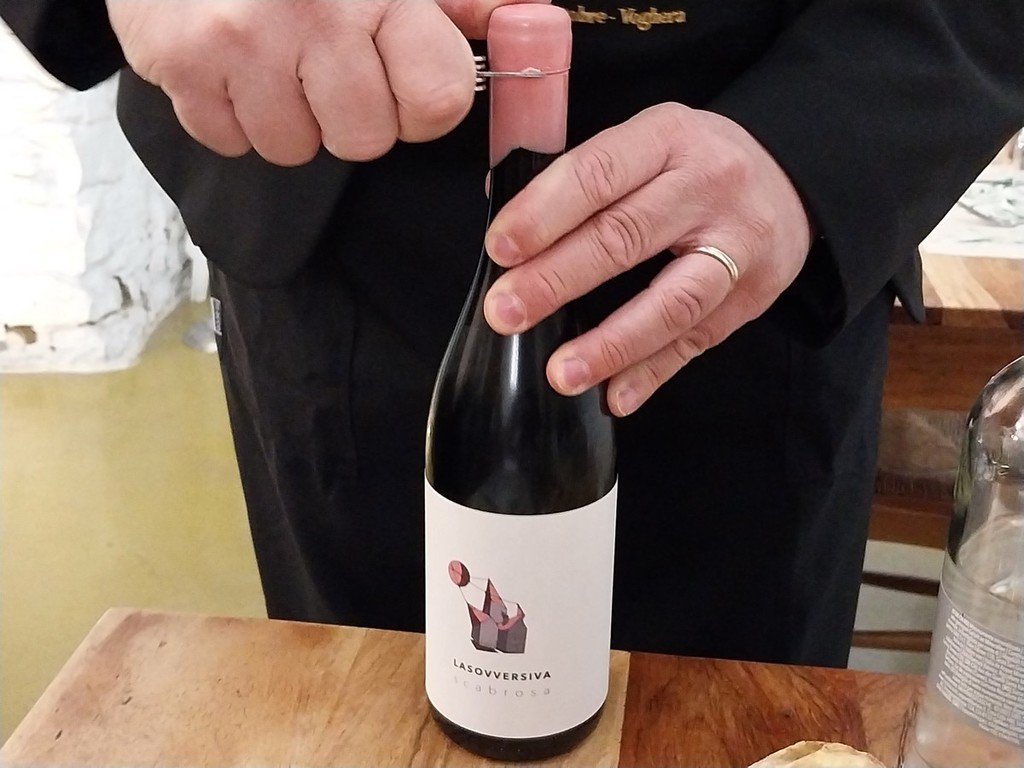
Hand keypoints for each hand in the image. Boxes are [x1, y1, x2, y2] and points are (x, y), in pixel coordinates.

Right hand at [106, 0, 542, 164]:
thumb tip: (529, 24)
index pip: (438, 103)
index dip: (421, 107)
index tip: (401, 83)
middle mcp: (317, 12)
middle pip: (366, 140)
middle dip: (352, 116)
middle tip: (326, 65)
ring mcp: (244, 40)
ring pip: (295, 149)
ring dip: (289, 117)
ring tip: (274, 59)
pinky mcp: (184, 62)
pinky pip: (230, 141)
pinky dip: (232, 113)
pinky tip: (232, 64)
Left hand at [482, 103, 812, 415]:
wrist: (788, 181)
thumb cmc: (693, 162)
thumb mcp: (646, 141)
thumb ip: (583, 174)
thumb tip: (503, 209)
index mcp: (668, 137)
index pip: (597, 173)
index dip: (544, 213)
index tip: (500, 249)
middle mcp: (708, 187)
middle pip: (625, 238)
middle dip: (556, 280)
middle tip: (505, 313)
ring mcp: (736, 247)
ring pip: (670, 302)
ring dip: (610, 344)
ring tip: (560, 373)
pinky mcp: (750, 297)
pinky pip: (695, 342)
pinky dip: (652, 373)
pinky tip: (615, 395)